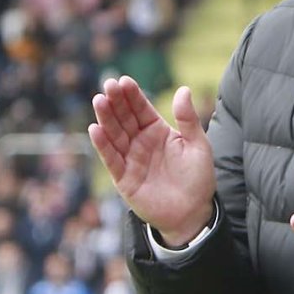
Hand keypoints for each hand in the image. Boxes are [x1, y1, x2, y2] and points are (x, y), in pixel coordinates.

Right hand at [89, 76, 215, 246]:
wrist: (193, 213)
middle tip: (108, 85)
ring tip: (99, 100)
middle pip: (124, 118)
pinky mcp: (123, 178)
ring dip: (105, 118)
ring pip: (115, 135)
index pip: (141, 109)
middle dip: (116, 101)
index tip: (123, 80)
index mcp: (157, 131)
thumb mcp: (198, 145)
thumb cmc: (198, 178)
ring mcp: (130, 159)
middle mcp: (141, 142)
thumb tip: (183, 89)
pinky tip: (96, 129)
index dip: (132, 95)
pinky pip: (111, 159)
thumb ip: (188, 119)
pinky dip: (103, 145)